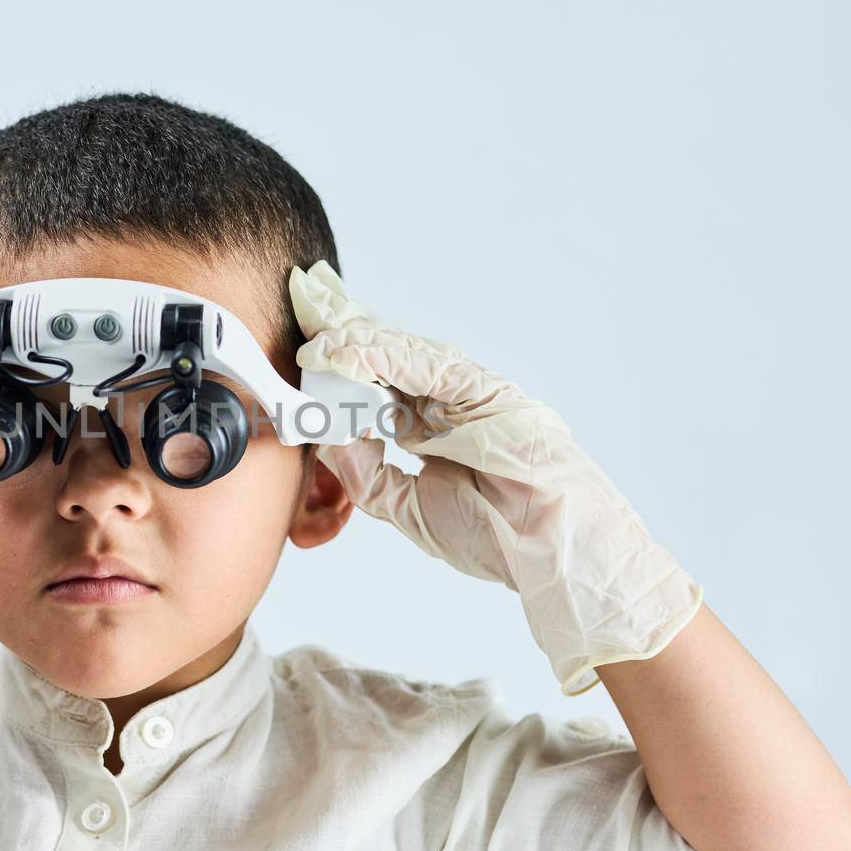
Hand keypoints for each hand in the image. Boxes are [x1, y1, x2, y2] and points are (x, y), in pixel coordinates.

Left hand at [290, 261, 700, 694]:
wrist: (550, 552)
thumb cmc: (497, 536)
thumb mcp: (409, 507)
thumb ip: (370, 475)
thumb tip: (330, 443)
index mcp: (431, 430)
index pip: (375, 386)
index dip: (338, 365)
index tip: (300, 350)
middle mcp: (448, 404)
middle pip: (386, 357)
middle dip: (345, 329)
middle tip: (305, 298)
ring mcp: (469, 394)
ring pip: (403, 353)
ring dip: (357, 337)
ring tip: (315, 325)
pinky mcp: (487, 390)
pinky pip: (426, 365)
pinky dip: (383, 356)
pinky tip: (347, 351)